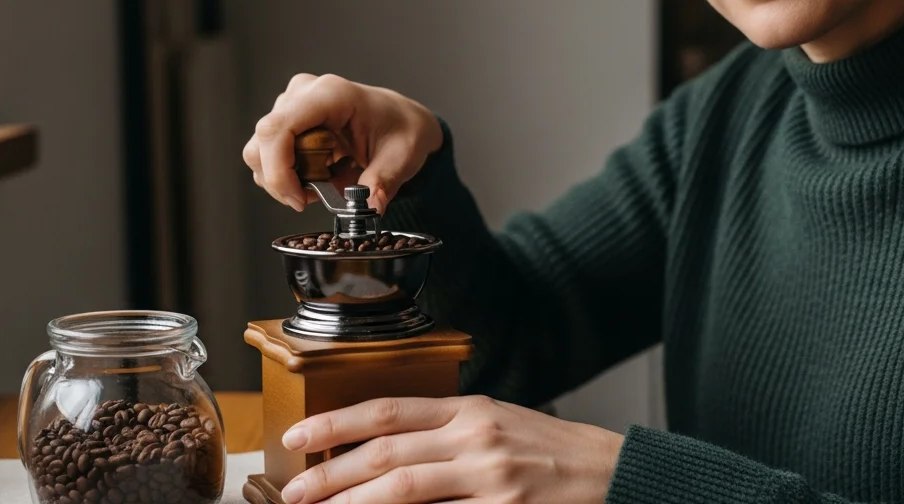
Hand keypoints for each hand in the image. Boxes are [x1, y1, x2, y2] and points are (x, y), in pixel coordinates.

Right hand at [242, 74, 442, 213]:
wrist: (402, 121)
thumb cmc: (402, 131)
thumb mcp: (401, 159)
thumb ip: (382, 183)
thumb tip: (370, 208)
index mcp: (332, 95)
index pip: (278, 128)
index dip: (278, 170)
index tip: (299, 199)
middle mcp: (305, 94)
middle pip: (263, 143)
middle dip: (283, 181)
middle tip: (315, 197)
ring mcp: (292, 105)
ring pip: (260, 152)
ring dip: (284, 179)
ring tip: (321, 185)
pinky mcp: (288, 120)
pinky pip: (267, 155)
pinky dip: (286, 176)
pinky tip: (317, 177)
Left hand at [278, 396, 624, 503]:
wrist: (611, 474)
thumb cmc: (551, 452)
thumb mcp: (497, 423)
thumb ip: (445, 430)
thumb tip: (380, 449)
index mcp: (470, 409)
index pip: (388, 411)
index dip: (335, 422)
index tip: (297, 435)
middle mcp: (476, 438)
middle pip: (385, 455)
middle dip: (329, 476)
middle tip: (292, 493)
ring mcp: (491, 480)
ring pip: (403, 491)